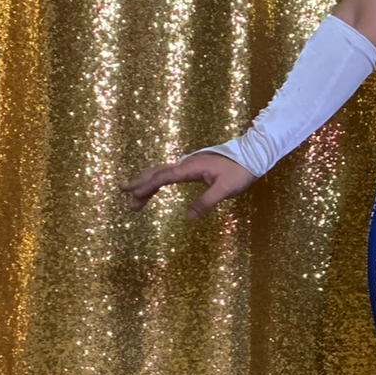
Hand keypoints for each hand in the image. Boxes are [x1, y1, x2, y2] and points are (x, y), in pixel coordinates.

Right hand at [120, 152, 255, 219]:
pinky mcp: (192, 168)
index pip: (163, 177)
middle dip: (139, 185)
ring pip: (160, 173)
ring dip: (146, 183)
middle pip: (156, 173)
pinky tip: (152, 189)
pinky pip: (169, 174)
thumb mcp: (225, 190)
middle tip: (124, 197)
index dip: (146, 187)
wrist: (251, 157)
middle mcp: (185, 164)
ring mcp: (188, 165)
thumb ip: (206, 202)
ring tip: (132, 197)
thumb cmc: (239, 173)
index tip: (132, 196)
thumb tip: (188, 217)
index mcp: (190, 167)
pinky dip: (157, 181)